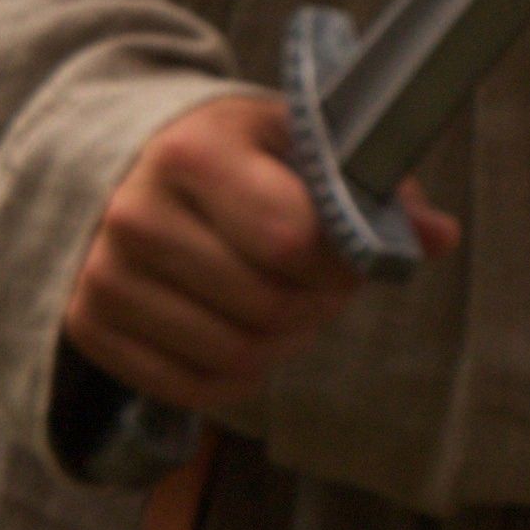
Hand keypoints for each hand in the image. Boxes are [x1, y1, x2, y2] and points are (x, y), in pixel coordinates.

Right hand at [62, 91, 459, 418]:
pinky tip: (245, 331)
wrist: (126, 167)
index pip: (291, 239)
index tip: (349, 251)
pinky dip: (239, 374)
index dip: (339, 260)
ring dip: (284, 343)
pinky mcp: (89, 327)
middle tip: (321, 284)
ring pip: (235, 353)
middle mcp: (134, 214)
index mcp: (192, 152)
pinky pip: (194, 386)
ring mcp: (104, 276)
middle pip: (268, 305)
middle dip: (317, 304)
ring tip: (287, 306)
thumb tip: (440, 237)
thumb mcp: (300, 142)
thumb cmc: (234, 154)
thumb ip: (372, 186)